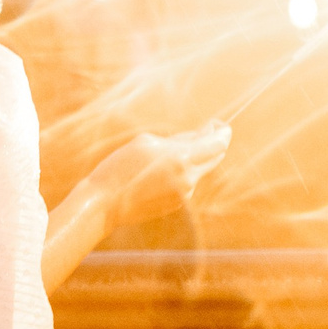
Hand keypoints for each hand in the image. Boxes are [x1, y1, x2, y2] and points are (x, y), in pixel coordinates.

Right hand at [91, 123, 231, 231]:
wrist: (105, 203)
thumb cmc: (119, 168)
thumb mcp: (145, 143)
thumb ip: (177, 139)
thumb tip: (200, 134)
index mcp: (180, 158)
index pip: (217, 144)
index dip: (222, 132)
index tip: (219, 124)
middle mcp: (188, 178)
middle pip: (216, 158)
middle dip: (213, 144)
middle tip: (205, 131)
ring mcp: (186, 194)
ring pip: (200, 170)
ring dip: (194, 158)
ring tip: (169, 152)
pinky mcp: (179, 204)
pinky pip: (188, 182)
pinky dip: (182, 172)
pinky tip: (160, 171)